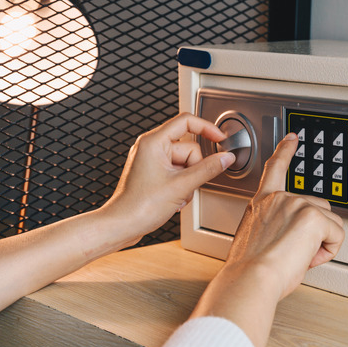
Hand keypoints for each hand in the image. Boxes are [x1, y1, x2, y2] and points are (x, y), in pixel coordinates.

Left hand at [103, 113, 235, 245]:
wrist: (122, 225)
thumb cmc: (140, 206)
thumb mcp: (182, 186)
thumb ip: (208, 169)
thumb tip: (225, 158)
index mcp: (153, 142)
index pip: (186, 121)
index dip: (207, 128)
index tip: (220, 139)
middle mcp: (150, 147)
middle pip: (188, 148)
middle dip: (193, 169)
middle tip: (186, 186)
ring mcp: (151, 161)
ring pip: (184, 163)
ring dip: (188, 182)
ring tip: (177, 196)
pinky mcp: (152, 173)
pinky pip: (176, 173)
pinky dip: (180, 186)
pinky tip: (173, 199)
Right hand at [190, 133, 344, 346]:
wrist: (250, 279)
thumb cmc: (249, 271)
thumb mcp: (256, 241)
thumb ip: (274, 229)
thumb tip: (291, 241)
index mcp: (261, 203)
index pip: (275, 169)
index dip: (285, 151)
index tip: (292, 138)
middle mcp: (278, 199)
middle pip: (317, 207)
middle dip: (316, 231)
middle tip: (296, 253)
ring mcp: (296, 204)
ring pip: (330, 222)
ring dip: (322, 242)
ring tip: (298, 257)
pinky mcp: (312, 216)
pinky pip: (336, 235)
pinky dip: (329, 251)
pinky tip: (308, 257)